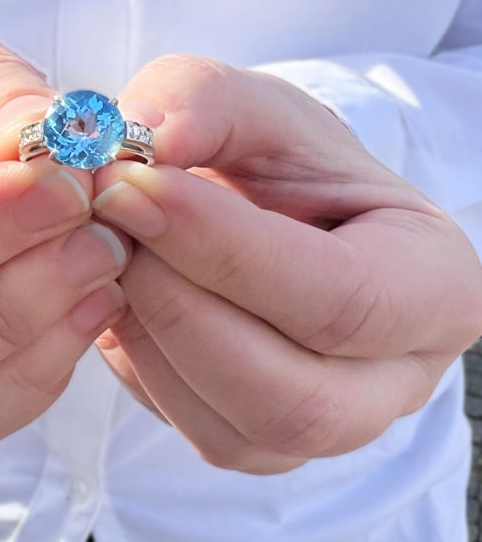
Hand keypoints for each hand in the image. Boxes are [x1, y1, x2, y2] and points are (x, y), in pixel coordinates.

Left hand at [92, 55, 481, 473]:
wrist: (272, 207)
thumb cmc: (283, 160)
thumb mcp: (256, 107)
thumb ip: (204, 101)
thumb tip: (137, 137)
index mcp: (432, 283)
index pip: (340, 296)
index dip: (222, 248)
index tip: (132, 186)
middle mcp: (392, 377)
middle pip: (290, 395)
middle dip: (177, 304)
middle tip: (113, 218)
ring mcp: (326, 425)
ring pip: (228, 426)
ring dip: (146, 331)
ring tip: (117, 246)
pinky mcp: (256, 444)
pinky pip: (183, 424)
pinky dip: (135, 356)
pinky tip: (127, 288)